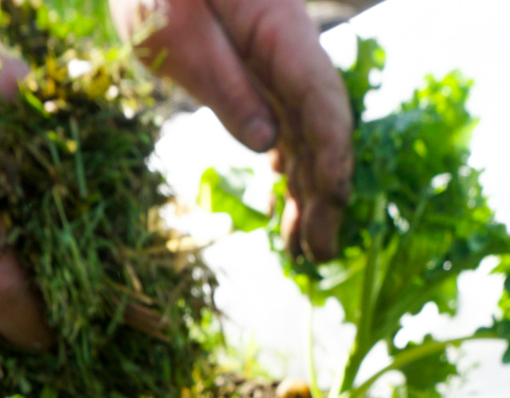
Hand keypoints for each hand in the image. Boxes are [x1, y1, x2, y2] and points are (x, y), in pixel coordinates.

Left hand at [113, 0, 350, 260]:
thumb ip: (224, 85)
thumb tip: (267, 145)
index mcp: (280, 32)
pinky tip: (284, 210)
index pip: (321, 100)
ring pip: (305, 137)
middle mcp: (291, 53)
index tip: (332, 203)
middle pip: (321, 129)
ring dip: (306, 194)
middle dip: (324, 193)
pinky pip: (284, 130)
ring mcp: (278, 67)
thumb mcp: (176, 33)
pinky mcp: (259, 77)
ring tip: (303, 251)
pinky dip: (286, 171)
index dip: (332, 154)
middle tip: (320, 254)